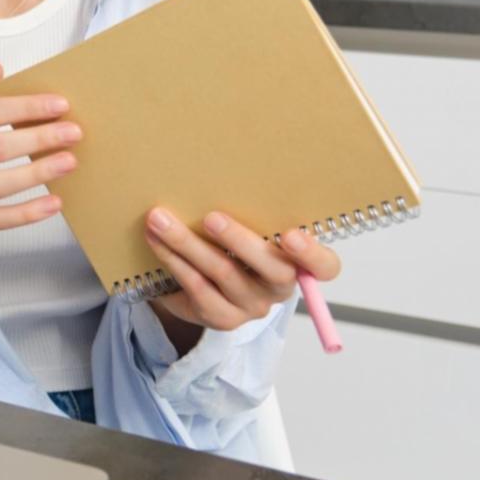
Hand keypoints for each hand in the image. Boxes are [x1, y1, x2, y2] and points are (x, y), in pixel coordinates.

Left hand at [144, 206, 342, 334]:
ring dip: (188, 244)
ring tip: (160, 219)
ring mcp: (251, 306)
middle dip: (239, 241)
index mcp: (298, 261)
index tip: (294, 235)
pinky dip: (173, 260)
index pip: (324, 267)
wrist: (204, 281)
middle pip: (272, 269)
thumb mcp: (249, 223)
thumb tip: (220, 162)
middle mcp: (280, 287)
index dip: (313, 254)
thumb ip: (250, 207)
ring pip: (223, 274)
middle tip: (211, 217)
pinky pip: (196, 287)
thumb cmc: (233, 240)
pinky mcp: (221, 317)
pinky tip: (155, 240)